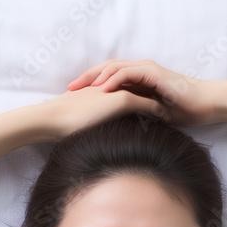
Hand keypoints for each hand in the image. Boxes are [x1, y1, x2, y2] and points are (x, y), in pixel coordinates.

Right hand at [37, 84, 167, 141]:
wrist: (51, 118)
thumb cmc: (61, 125)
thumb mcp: (81, 122)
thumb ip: (92, 122)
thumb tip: (97, 139)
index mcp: (105, 92)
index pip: (132, 94)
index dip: (146, 101)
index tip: (160, 112)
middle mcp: (113, 87)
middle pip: (143, 91)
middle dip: (158, 99)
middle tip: (175, 110)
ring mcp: (117, 91)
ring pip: (147, 96)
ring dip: (161, 104)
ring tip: (175, 116)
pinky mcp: (120, 99)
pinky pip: (146, 104)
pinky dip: (158, 111)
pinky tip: (168, 120)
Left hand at [67, 58, 224, 128]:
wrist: (209, 103)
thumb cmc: (187, 110)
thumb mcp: (156, 115)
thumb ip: (140, 115)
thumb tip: (125, 127)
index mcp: (140, 79)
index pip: (108, 78)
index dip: (91, 86)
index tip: (74, 99)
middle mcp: (141, 70)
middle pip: (105, 69)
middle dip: (85, 79)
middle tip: (68, 91)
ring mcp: (147, 70)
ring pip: (113, 68)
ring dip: (94, 77)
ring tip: (79, 88)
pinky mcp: (155, 73)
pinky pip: (129, 74)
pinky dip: (114, 80)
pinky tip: (102, 89)